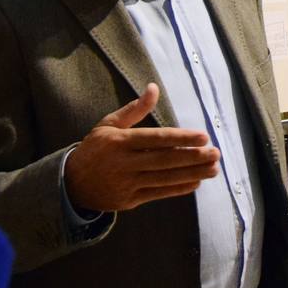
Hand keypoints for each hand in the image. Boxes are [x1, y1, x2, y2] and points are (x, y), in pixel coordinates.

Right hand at [64, 83, 220, 211]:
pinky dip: (178, 189)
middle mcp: (124, 163)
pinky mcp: (130, 200)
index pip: (156, 139)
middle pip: (164, 161)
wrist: (71, 184)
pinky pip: (158, 194)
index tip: (204, 136)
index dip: (181, 138)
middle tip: (216, 153)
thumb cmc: (95, 149)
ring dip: (192, 174)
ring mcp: (127, 184)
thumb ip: (134, 109)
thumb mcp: (108, 125)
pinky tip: (196, 182)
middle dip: (193, 157)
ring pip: (165, 179)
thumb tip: (153, 87)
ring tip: (214, 169)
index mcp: (119, 142)